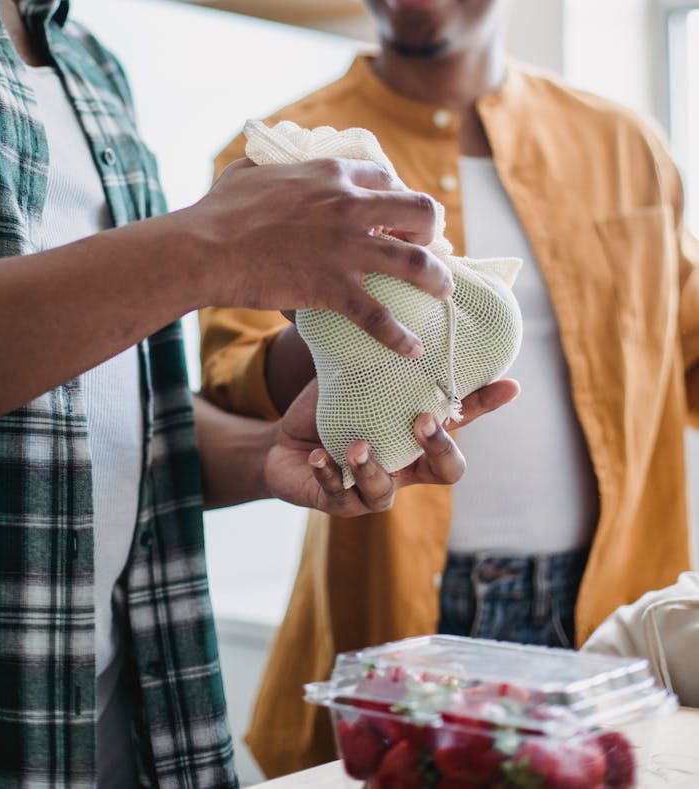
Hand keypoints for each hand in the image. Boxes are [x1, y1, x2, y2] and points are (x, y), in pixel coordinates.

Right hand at [190, 157, 452, 356]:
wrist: (204, 249)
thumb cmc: (219, 211)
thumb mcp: (248, 173)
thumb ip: (268, 167)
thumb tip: (265, 166)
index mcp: (331, 175)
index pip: (385, 178)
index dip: (395, 196)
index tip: (394, 214)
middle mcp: (350, 206)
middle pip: (419, 211)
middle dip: (430, 230)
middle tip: (425, 246)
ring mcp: (346, 248)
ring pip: (414, 261)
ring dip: (436, 277)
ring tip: (443, 289)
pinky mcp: (334, 287)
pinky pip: (378, 317)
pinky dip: (399, 337)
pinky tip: (412, 349)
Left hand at [263, 377, 519, 516]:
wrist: (287, 444)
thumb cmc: (331, 408)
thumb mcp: (355, 375)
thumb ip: (377, 352)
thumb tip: (391, 296)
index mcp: (417, 432)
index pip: (460, 418)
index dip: (485, 405)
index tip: (510, 384)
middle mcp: (405, 464)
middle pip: (447, 471)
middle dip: (439, 449)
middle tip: (422, 420)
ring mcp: (373, 487)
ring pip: (386, 492)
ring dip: (372, 467)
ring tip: (355, 445)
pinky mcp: (337, 500)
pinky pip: (338, 494)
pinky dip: (328, 474)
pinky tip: (318, 455)